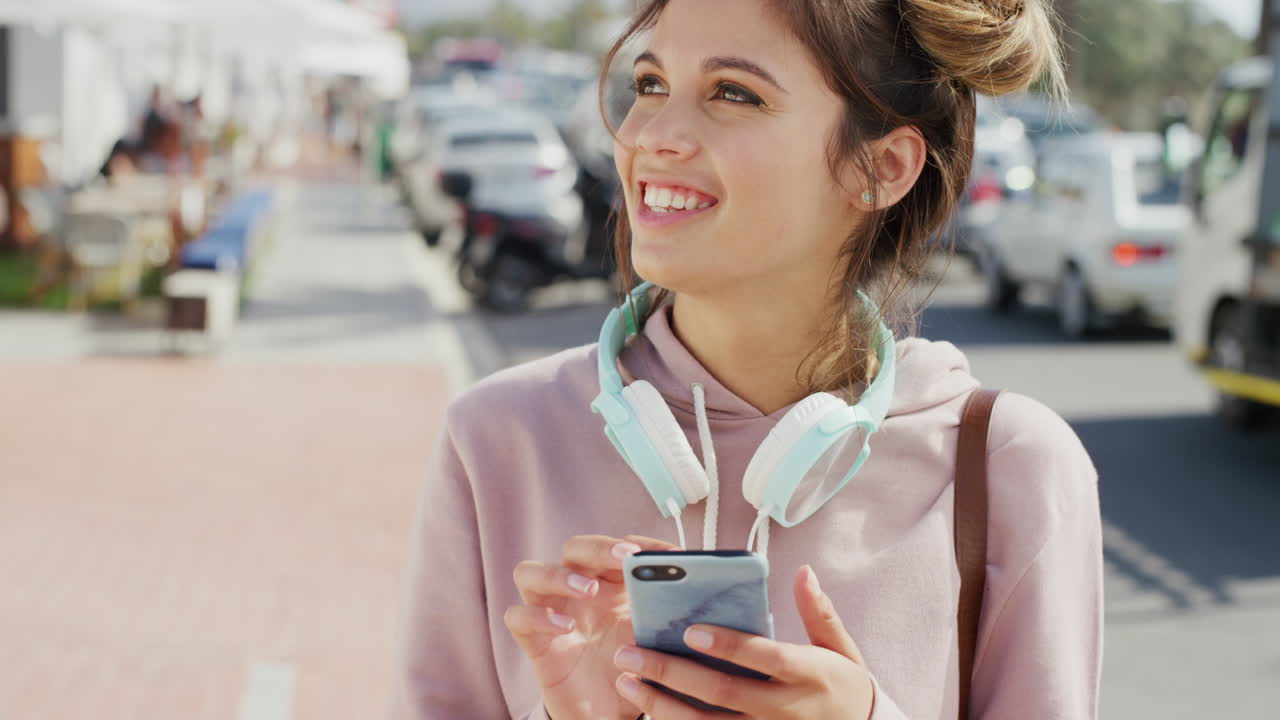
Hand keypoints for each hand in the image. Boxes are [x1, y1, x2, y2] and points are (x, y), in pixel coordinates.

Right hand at [505, 534, 678, 719]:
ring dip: (559, 574)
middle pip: (575, 547)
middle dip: (600, 547)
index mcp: (613, 583)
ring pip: (530, 572)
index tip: (674, 555)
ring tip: (588, 589)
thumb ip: (671, 615)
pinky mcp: (532, 640)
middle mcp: (578, 590)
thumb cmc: (633, 670)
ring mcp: (550, 610)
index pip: (621, 546)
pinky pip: (518, 617)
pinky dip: (537, 616)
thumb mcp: (657, 643)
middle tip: (626, 558)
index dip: (645, 544)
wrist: (609, 712)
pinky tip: (564, 627)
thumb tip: (706, 590)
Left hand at [610, 565, 874, 719]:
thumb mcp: (841, 649)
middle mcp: (784, 708)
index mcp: (807, 674)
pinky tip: (647, 708)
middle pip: (723, 692)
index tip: (690, 631)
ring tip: (626, 680)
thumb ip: (819, 612)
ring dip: (662, 703)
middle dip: (672, 672)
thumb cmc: (842, 687)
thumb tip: (803, 571)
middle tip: (629, 653)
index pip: (765, 657)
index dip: (729, 646)